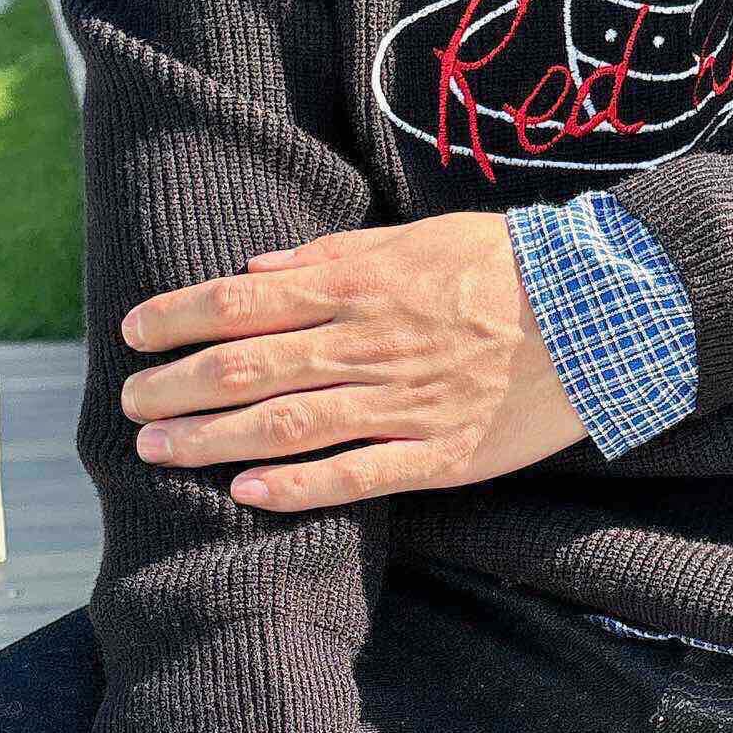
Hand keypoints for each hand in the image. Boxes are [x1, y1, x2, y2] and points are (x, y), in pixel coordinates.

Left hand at [117, 211, 586, 509]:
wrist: (605, 313)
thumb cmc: (512, 266)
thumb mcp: (422, 237)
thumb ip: (336, 257)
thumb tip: (259, 271)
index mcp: (362, 285)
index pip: (245, 300)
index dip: (180, 316)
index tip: (133, 332)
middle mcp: (369, 344)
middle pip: (249, 367)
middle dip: (177, 385)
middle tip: (127, 403)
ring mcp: (403, 404)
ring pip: (288, 424)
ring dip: (214, 439)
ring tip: (158, 450)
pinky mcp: (440, 455)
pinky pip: (359, 474)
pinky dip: (300, 486)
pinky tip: (248, 494)